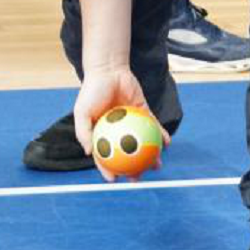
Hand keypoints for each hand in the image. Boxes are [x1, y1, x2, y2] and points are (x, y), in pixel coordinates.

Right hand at [73, 65, 163, 181]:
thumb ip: (83, 132)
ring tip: (157, 165)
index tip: (114, 180)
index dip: (109, 170)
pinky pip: (154, 126)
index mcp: (102, 135)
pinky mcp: (144, 112)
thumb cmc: (92, 90)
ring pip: (143, 144)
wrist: (109, 70)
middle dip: (133, 170)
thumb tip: (89, 153)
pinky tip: (167, 143)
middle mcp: (118, 132)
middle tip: (138, 178)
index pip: (106, 157)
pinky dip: (161, 135)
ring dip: (151, 156)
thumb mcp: (82, 112)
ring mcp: (132, 124)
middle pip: (127, 156)